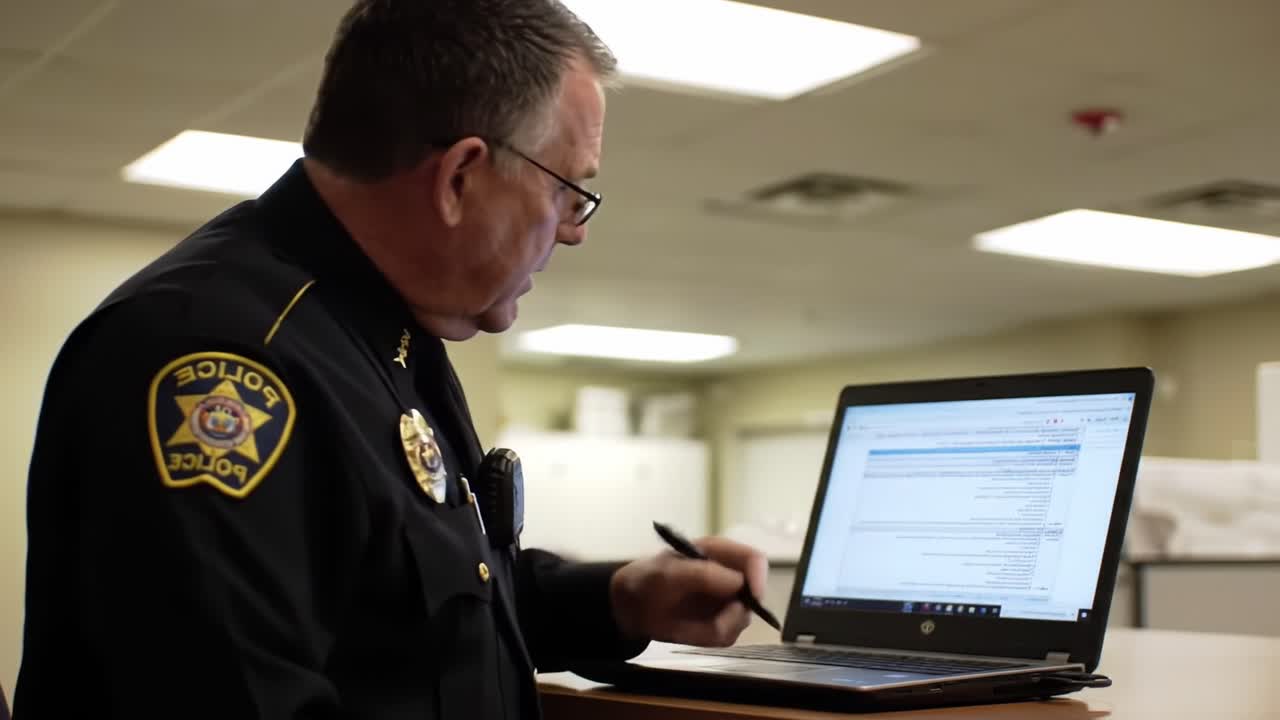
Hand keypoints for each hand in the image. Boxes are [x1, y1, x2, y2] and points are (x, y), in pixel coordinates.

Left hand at [609, 536, 768, 646]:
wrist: (629, 607)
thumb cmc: (646, 581)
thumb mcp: (666, 574)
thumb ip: (701, 574)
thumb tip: (737, 582)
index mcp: (719, 553)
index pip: (754, 560)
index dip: (759, 578)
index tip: (751, 600)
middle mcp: (729, 576)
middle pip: (755, 595)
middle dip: (736, 612)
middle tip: (712, 622)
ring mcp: (727, 601)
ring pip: (742, 620)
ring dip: (718, 627)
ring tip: (687, 623)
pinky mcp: (721, 623)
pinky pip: (728, 636)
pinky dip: (709, 637)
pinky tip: (687, 629)